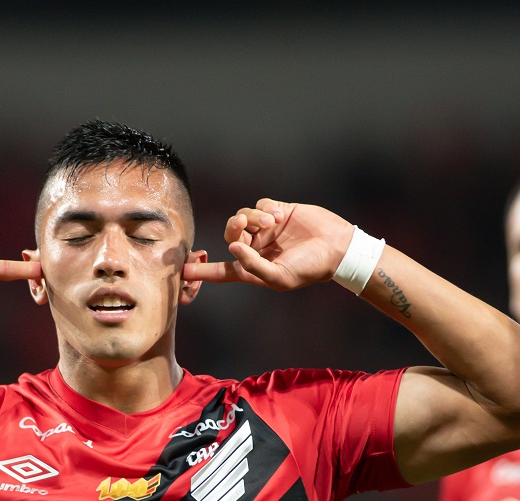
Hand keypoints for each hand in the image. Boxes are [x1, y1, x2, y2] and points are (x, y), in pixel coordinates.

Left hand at [183, 199, 353, 290]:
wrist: (337, 248)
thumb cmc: (309, 269)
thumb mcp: (279, 276)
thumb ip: (253, 266)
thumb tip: (232, 249)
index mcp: (253, 268)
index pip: (222, 270)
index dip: (202, 271)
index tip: (182, 271)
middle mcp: (257, 247)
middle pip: (230, 234)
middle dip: (232, 228)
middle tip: (241, 223)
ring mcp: (267, 229)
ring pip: (243, 216)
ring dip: (253, 217)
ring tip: (272, 223)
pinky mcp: (279, 211)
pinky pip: (260, 204)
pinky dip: (266, 209)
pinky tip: (281, 216)